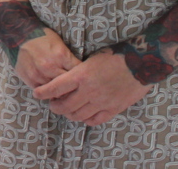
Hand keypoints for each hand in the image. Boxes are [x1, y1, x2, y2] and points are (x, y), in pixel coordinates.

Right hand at [14, 28, 80, 88]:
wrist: (22, 36)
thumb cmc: (44, 38)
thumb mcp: (61, 44)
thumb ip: (70, 59)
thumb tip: (80, 72)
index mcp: (61, 56)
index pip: (77, 73)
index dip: (81, 77)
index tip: (81, 79)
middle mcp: (50, 66)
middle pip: (66, 84)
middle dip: (70, 85)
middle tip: (72, 86)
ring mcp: (38, 74)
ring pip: (54, 90)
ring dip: (58, 90)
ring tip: (60, 87)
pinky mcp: (29, 79)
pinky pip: (42, 90)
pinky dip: (46, 90)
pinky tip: (48, 86)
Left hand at [33, 48, 150, 125]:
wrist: (140, 62)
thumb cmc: (115, 56)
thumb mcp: (91, 59)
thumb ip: (78, 72)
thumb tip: (66, 79)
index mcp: (81, 75)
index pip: (55, 87)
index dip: (43, 93)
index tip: (37, 94)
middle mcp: (88, 91)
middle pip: (64, 105)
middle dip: (55, 106)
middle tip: (52, 104)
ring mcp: (101, 102)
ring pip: (78, 115)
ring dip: (69, 114)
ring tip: (67, 111)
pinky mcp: (113, 109)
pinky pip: (95, 120)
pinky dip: (86, 120)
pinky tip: (84, 116)